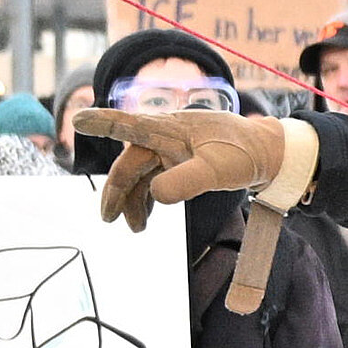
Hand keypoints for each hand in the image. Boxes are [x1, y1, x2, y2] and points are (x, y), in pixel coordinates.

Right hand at [71, 109, 288, 230]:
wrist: (269, 154)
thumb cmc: (244, 154)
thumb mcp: (217, 169)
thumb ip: (186, 181)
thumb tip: (156, 197)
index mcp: (167, 129)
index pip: (128, 125)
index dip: (102, 123)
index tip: (78, 120)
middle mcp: (163, 136)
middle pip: (129, 163)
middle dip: (116, 191)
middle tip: (109, 219)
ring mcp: (170, 149)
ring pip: (140, 175)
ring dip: (133, 200)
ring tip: (136, 228)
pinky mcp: (179, 161)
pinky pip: (154, 179)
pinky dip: (148, 198)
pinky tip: (146, 216)